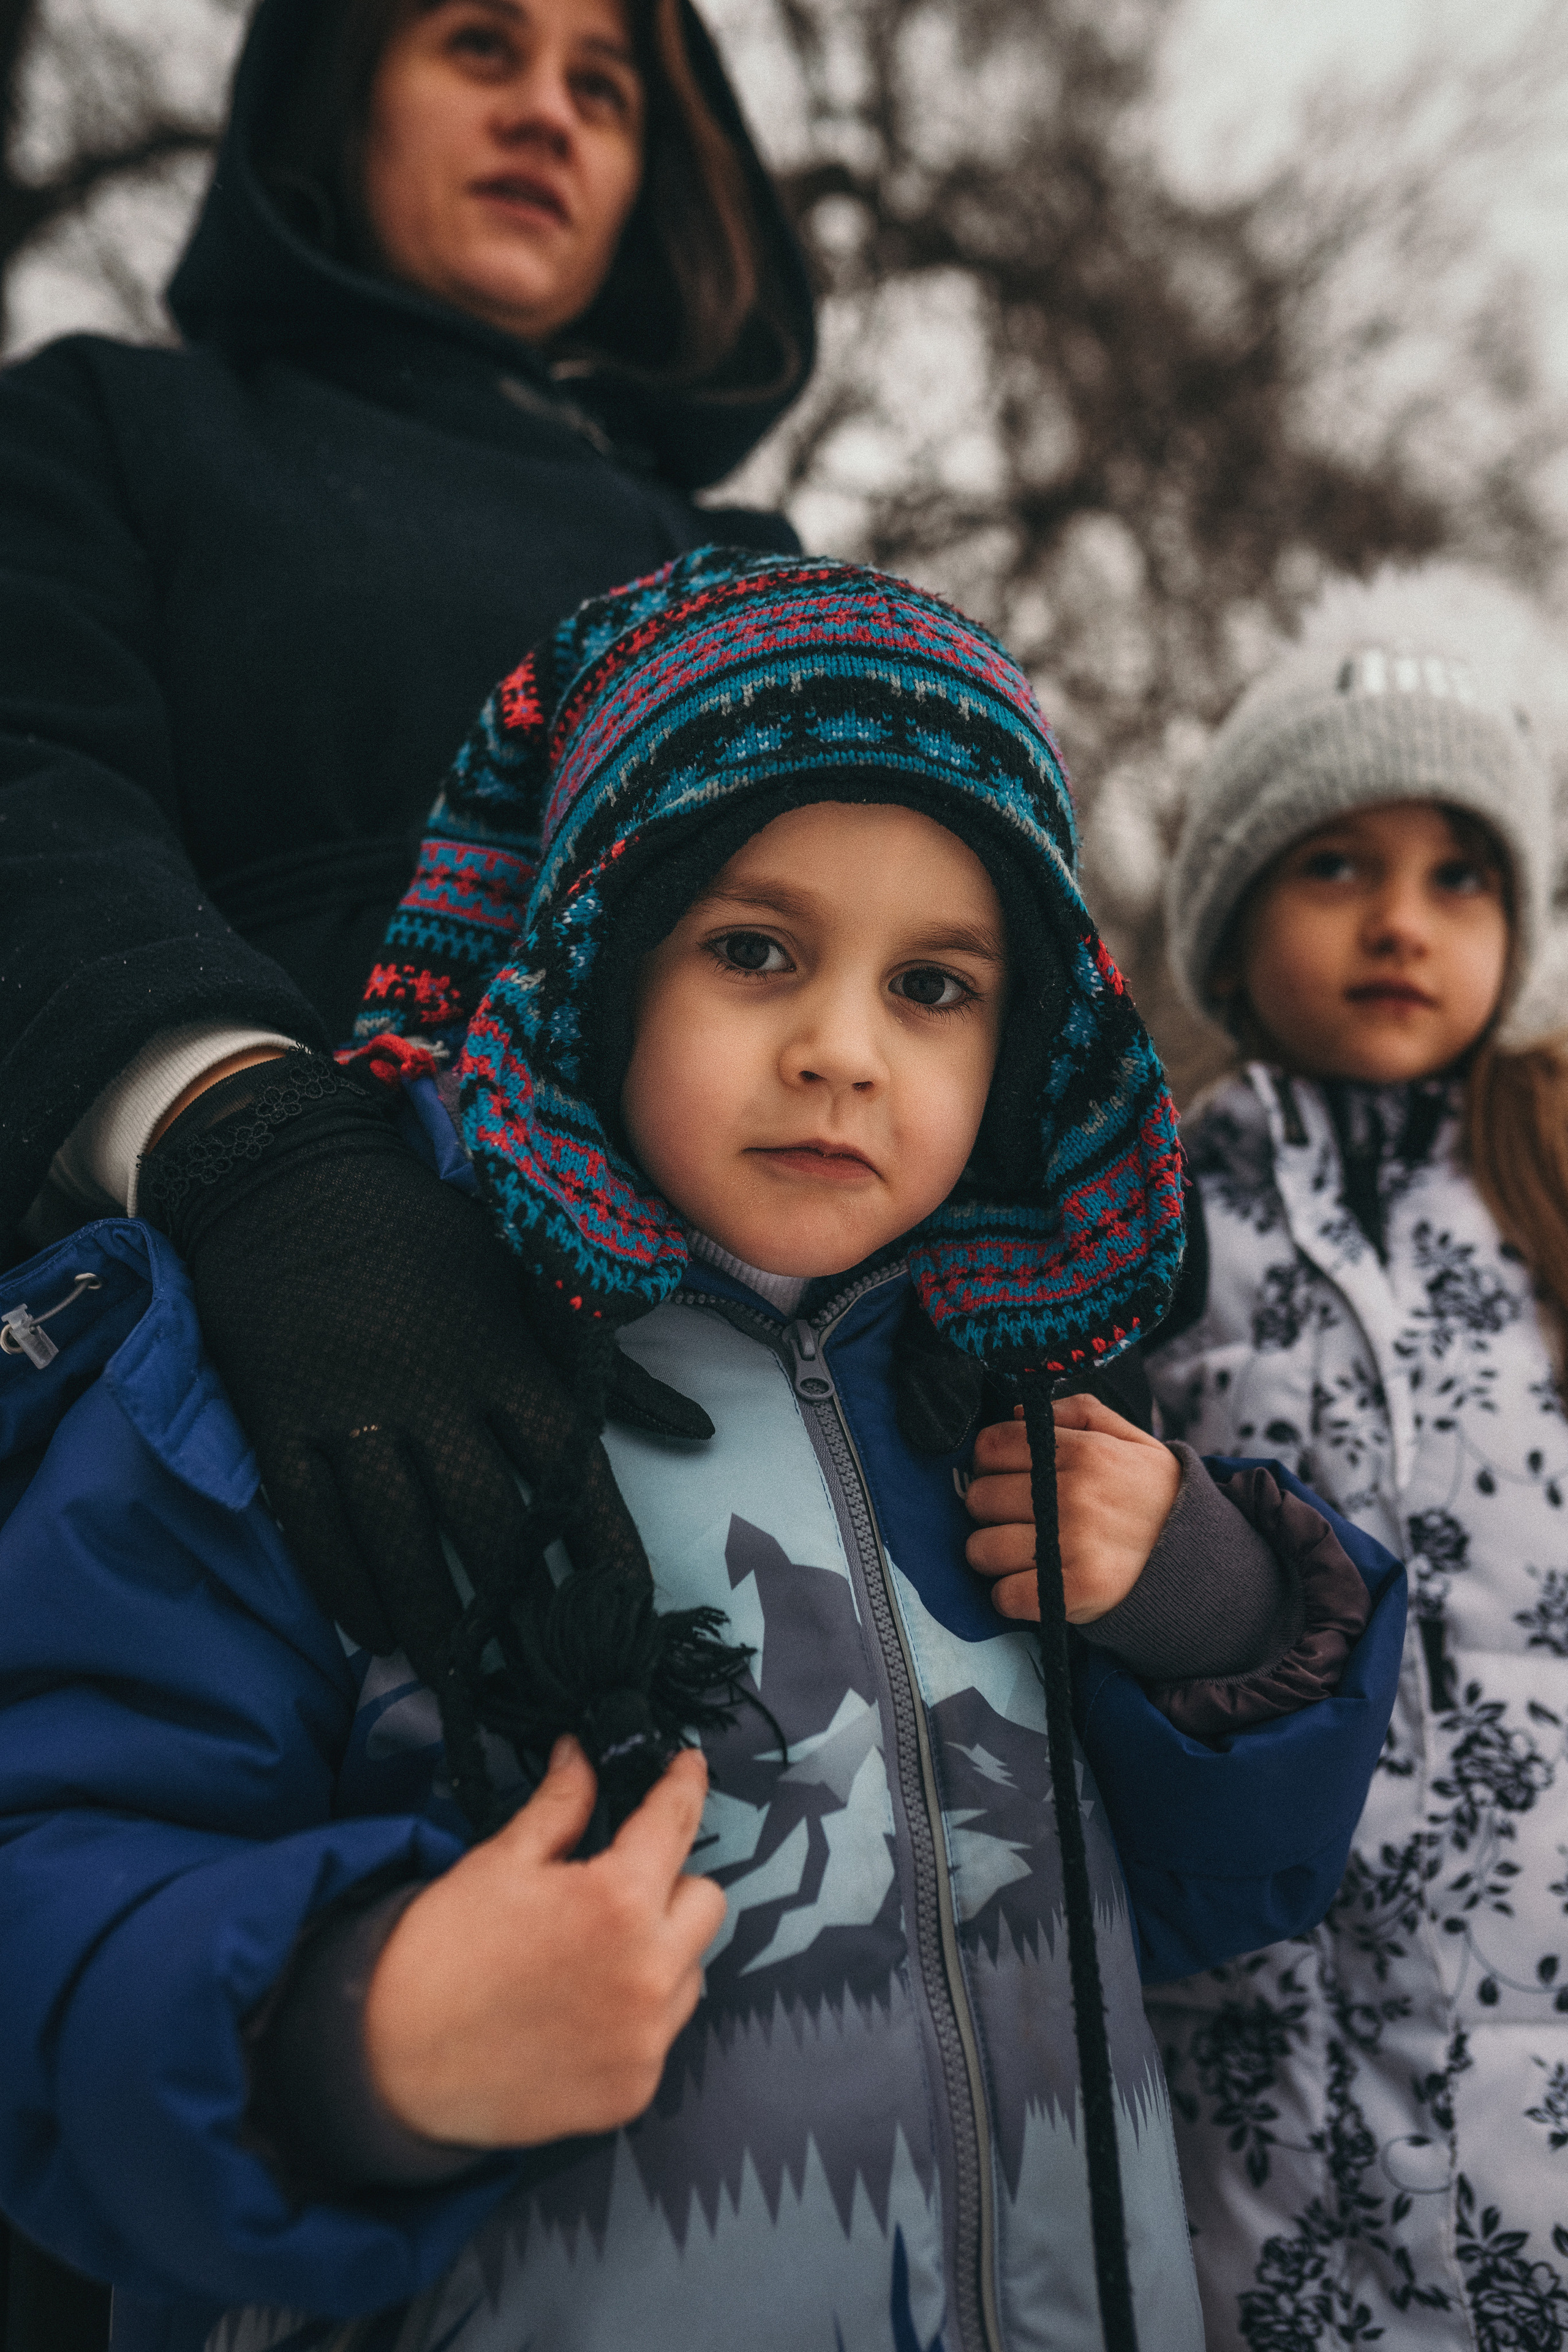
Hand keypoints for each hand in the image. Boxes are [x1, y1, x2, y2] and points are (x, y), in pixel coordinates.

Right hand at [142, 1058, 649, 1662]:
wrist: (294, 1178)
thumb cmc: (425, 1236)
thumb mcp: (523, 1285)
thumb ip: (609, 1373)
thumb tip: (700, 1430)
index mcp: (503, 1360)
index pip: (570, 1472)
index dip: (603, 1549)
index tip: (628, 1614)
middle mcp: (434, 1394)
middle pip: (485, 1524)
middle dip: (518, 1607)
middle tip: (543, 1672)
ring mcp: (352, 1412)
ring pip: (397, 1540)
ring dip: (429, 1618)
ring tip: (455, 1671)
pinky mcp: (282, 1423)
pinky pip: (313, 1525)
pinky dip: (343, 1586)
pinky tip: (369, 1632)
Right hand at [364, 1740, 725, 2147]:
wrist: (391, 2062)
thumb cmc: (442, 1952)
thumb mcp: (501, 1860)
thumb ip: (560, 1803)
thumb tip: (582, 1753)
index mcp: (615, 1902)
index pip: (674, 1823)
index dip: (683, 1785)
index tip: (687, 1768)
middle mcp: (648, 1973)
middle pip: (705, 1902)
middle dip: (670, 1883)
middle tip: (616, 1885)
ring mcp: (646, 2039)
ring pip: (691, 1970)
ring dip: (661, 1951)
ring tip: (592, 1955)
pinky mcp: (635, 2089)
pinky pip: (663, 2032)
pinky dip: (637, 2014)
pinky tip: (582, 2009)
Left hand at [964, 1392, 1180, 1624]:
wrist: (1204, 1558)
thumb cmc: (1155, 1496)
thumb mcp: (1130, 1438)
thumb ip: (1077, 1412)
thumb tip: (1014, 1414)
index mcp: (1083, 1451)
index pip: (990, 1447)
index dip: (990, 1462)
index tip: (1007, 1476)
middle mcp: (1072, 1494)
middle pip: (979, 1499)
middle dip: (992, 1508)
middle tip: (1020, 1518)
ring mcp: (1071, 1546)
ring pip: (981, 1549)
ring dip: (996, 1554)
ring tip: (1026, 1552)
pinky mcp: (1073, 1593)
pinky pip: (1004, 1596)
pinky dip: (1011, 1596)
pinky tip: (1034, 1584)